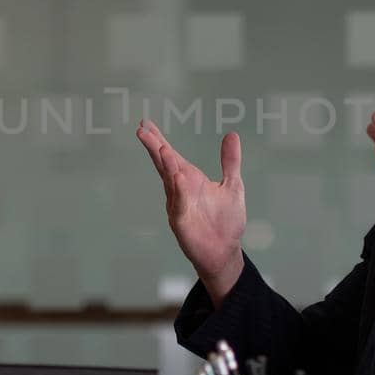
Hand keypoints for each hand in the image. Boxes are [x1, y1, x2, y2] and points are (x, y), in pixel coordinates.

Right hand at [135, 119, 246, 302]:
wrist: (225, 251)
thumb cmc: (226, 221)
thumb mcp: (232, 185)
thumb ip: (230, 161)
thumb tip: (232, 134)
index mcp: (190, 179)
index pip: (171, 156)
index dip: (159, 140)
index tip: (146, 124)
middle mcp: (180, 190)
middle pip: (164, 165)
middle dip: (154, 148)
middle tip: (142, 130)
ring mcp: (178, 205)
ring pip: (170, 182)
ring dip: (166, 165)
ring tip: (162, 148)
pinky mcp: (182, 223)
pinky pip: (179, 204)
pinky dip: (178, 191)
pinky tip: (178, 177)